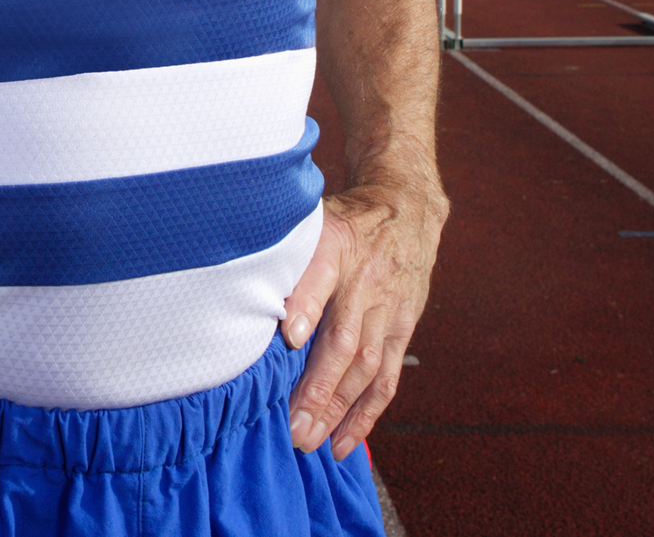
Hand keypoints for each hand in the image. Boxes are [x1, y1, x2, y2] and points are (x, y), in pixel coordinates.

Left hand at [279, 181, 446, 458]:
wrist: (406, 211)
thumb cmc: (345, 222)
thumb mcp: (313, 219)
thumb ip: (287, 254)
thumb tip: (247, 290)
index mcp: (337, 246)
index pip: (321, 274)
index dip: (306, 305)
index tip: (289, 336)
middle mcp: (365, 281)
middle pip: (344, 340)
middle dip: (318, 387)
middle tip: (291, 424)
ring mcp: (388, 310)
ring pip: (365, 368)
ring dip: (337, 410)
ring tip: (309, 441)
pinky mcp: (402, 330)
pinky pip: (386, 379)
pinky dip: (365, 415)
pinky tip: (343, 443)